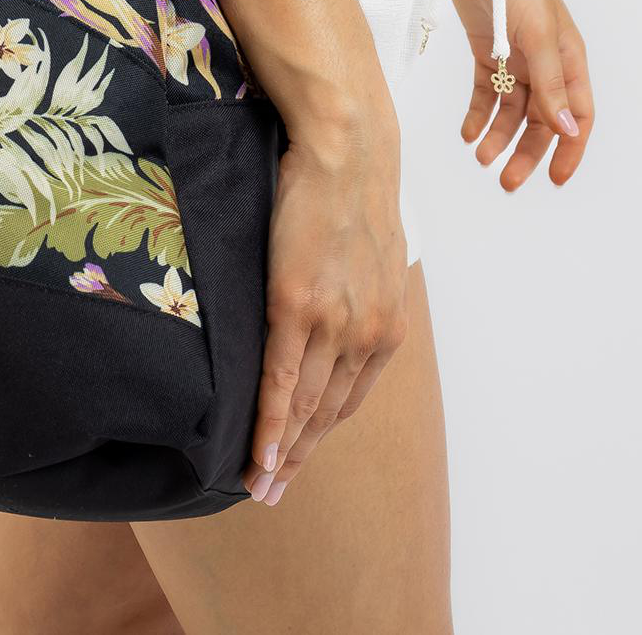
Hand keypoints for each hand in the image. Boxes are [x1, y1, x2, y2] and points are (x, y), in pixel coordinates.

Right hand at [239, 91, 409, 505]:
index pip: (350, 398)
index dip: (320, 435)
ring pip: (303, 407)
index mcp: (386, 326)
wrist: (346, 148)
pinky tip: (255, 453)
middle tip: (270, 494)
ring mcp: (333, 323)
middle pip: (327, 414)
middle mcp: (366, 335)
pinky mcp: (296, 304)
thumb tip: (332, 310)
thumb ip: (354, 294)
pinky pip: (280, 381)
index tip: (296, 463)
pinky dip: (268, 425)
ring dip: (279, 454)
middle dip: (298, 459)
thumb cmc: (349, 190)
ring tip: (255, 485)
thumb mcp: (369, 256)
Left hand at [448, 0, 593, 190]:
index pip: (577, 116)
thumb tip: (567, 131)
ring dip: (497, 135)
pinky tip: (467, 133)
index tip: (555, 180)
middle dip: (526, 152)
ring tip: (479, 156)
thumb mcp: (538, 37)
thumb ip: (551, 85)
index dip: (569, 150)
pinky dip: (477, 114)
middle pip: (542, 120)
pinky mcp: (486, 49)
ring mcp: (516, 57)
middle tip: (505, 180)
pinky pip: (485, 92)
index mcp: (570, 59)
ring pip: (511, 110)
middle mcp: (546, 62)